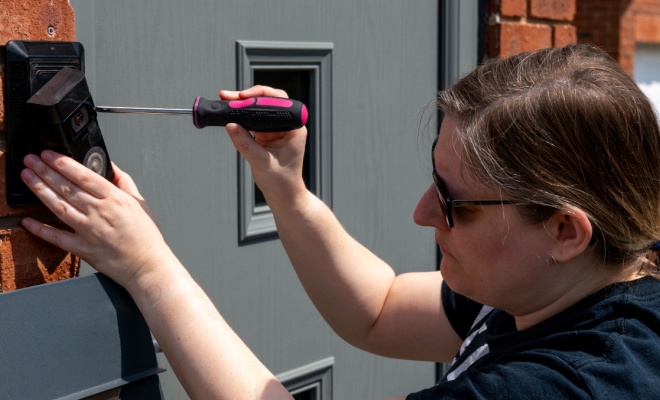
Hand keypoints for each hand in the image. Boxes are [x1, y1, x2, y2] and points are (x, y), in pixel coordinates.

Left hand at [20, 151, 168, 287]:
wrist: (148, 266)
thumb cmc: (147, 237)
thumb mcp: (140, 202)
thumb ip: (124, 182)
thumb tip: (111, 166)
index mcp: (115, 199)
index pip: (84, 176)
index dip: (63, 163)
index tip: (49, 154)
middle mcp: (100, 213)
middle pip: (67, 188)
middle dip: (46, 171)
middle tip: (31, 160)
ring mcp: (90, 231)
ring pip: (59, 206)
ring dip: (40, 190)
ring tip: (27, 177)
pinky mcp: (83, 249)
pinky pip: (57, 238)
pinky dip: (41, 229)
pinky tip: (27, 220)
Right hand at [220, 86, 308, 206]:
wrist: (283, 195)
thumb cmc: (282, 182)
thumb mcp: (261, 162)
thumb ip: (245, 143)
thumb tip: (231, 125)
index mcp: (294, 128)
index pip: (279, 102)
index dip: (261, 96)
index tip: (245, 97)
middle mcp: (287, 125)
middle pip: (268, 101)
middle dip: (248, 97)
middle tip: (230, 97)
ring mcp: (276, 129)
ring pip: (259, 109)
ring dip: (243, 105)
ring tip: (227, 102)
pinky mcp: (266, 134)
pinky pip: (253, 120)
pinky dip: (242, 116)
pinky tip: (231, 113)